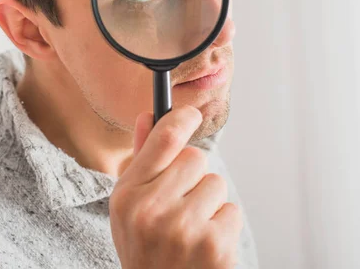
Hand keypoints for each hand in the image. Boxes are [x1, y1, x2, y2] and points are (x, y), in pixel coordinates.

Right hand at [109, 106, 242, 268]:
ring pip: (216, 183)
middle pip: (195, 157)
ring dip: (209, 202)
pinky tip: (203, 244)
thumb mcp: (128, 206)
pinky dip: (222, 225)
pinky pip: (232, 211)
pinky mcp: (215, 246)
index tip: (191, 114)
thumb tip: (148, 115)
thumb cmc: (144, 247)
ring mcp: (186, 229)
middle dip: (192, 174)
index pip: (164, 139)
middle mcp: (153, 210)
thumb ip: (141, 159)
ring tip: (190, 227)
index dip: (181, 118)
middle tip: (179, 200)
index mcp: (127, 196)